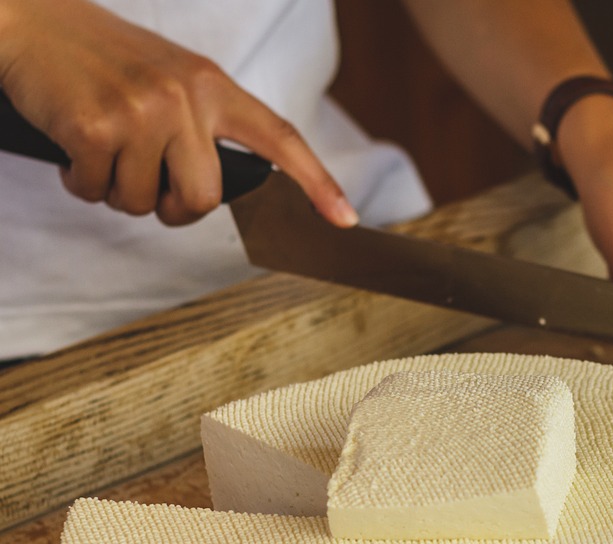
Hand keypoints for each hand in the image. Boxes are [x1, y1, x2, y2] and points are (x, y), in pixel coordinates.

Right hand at [0, 0, 355, 226]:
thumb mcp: (171, 77)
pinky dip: (79, 182)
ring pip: (145, 203)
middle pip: (205, 198)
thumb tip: (219, 187)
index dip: (317, 182)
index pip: (280, 138)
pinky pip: (96, 192)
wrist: (27, 20)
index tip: (345, 218)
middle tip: (146, 184)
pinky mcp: (95, 128)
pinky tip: (73, 147)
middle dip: (173, 208)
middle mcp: (185, 97)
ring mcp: (142, 112)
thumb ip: (204, 124)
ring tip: (103, 149)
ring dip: (118, 191)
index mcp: (213, 85)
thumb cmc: (99, 58)